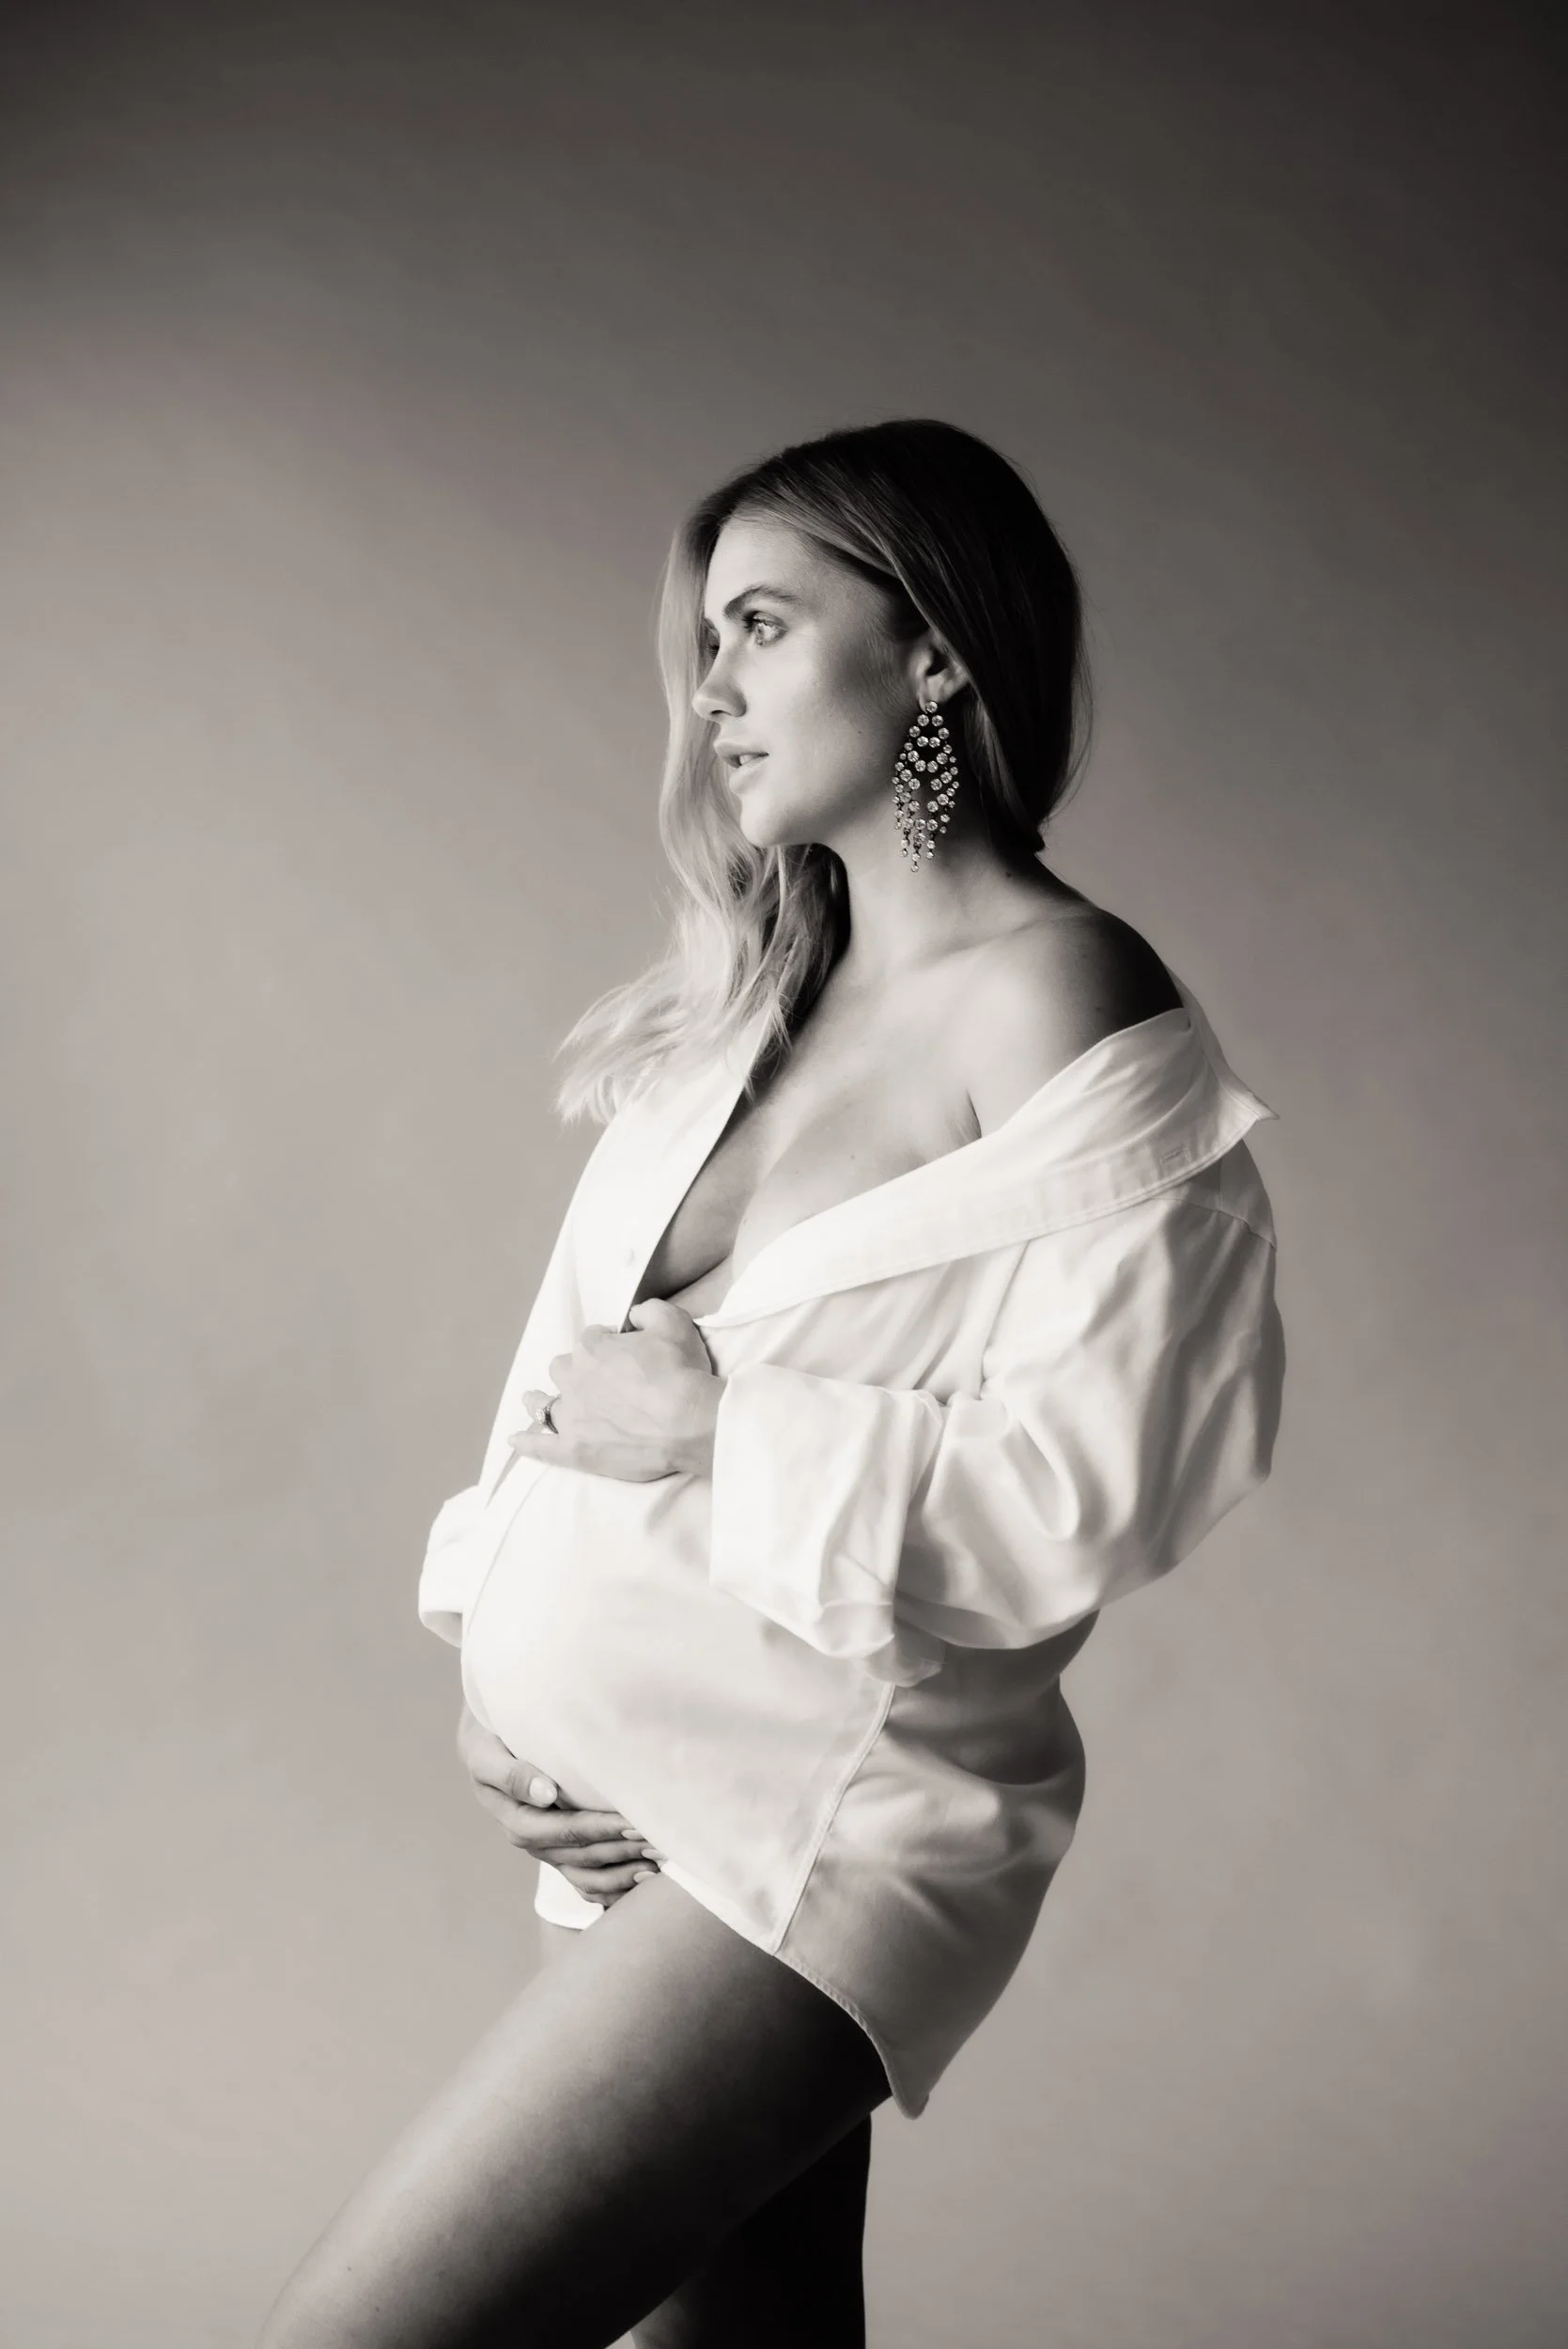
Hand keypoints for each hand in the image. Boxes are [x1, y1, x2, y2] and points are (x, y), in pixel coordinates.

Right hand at [456, 1705, 665, 1906]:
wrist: (489, 1739)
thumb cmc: (490, 1738)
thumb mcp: (487, 1752)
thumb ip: (512, 1774)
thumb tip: (545, 1794)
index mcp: (515, 1818)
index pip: (563, 1830)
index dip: (600, 1829)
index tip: (634, 1822)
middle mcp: (531, 1840)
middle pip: (581, 1855)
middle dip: (621, 1849)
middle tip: (659, 1840)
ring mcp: (547, 1848)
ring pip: (587, 1874)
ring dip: (623, 1872)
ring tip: (658, 1864)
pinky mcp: (559, 1851)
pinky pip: (586, 1882)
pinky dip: (614, 1887)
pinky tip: (643, 1882)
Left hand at [507, 1299, 724, 1482]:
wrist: (688, 1421)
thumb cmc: (681, 1370)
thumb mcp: (673, 1322)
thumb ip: (649, 1310)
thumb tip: (635, 1314)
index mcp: (593, 1348)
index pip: (592, 1338)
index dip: (608, 1343)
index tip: (624, 1351)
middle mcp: (574, 1379)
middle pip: (563, 1369)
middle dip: (574, 1370)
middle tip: (595, 1379)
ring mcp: (572, 1417)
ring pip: (543, 1404)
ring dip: (538, 1400)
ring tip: (534, 1399)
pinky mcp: (576, 1450)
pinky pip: (543, 1447)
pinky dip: (528, 1443)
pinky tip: (515, 1440)